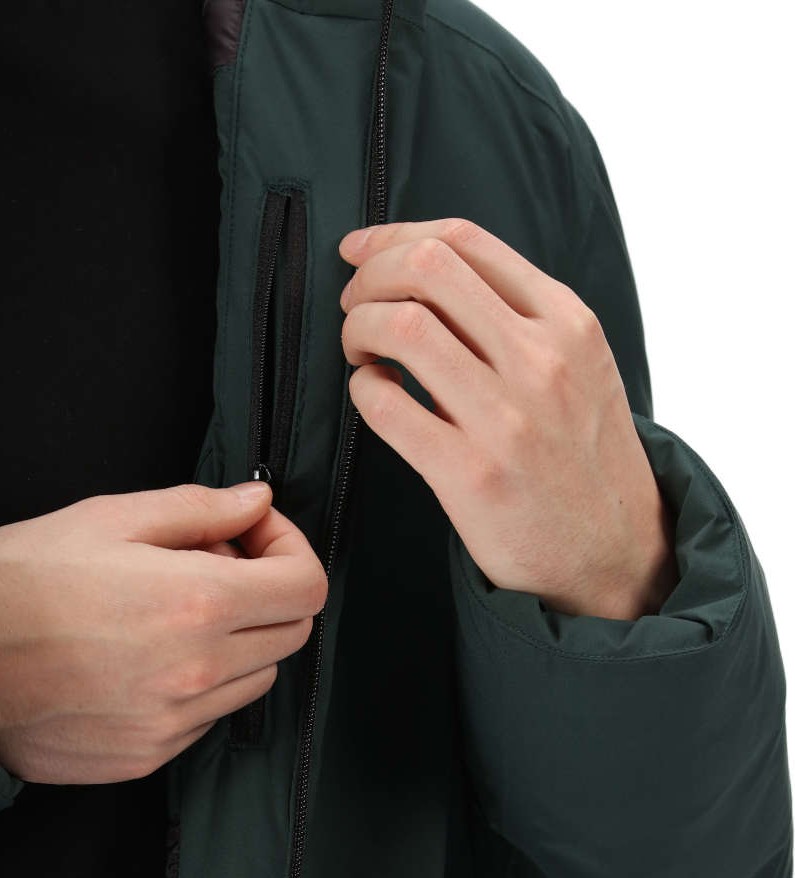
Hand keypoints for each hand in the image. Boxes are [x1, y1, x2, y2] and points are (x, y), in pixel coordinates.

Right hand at [0, 481, 326, 784]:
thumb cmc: (10, 582)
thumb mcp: (104, 519)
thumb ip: (197, 509)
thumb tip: (257, 502)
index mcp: (195, 603)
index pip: (307, 585)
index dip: (290, 548)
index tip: (252, 533)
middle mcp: (197, 672)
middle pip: (292, 633)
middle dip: (269, 589)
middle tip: (213, 561)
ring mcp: (174, 722)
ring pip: (257, 678)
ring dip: (239, 638)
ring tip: (175, 609)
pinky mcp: (148, 756)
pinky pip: (209, 715)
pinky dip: (201, 680)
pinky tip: (147, 653)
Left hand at [337, 218, 678, 619]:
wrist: (613, 554)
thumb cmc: (581, 457)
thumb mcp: (579, 365)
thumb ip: (518, 316)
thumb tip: (423, 271)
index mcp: (567, 321)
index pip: (464, 240)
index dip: (394, 234)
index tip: (361, 249)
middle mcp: (541, 359)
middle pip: (425, 268)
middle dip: (368, 276)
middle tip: (353, 305)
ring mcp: (506, 417)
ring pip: (399, 326)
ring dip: (357, 329)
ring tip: (360, 353)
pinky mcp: (469, 474)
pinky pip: (383, 404)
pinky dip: (361, 389)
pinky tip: (373, 397)